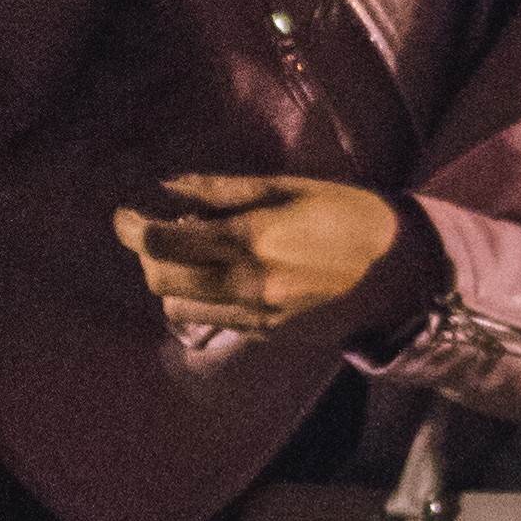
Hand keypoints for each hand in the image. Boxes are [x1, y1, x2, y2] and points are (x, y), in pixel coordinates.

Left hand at [116, 174, 411, 337]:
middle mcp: (247, 284)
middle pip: (162, 280)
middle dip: (148, 254)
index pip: (165, 243)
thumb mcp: (284, 187)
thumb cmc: (344, 212)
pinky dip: (200, 298)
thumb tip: (168, 188)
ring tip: (188, 252)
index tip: (123, 215)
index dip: (132, 228)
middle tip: (154, 229)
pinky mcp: (268, 334)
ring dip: (171, 279)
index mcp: (251, 239)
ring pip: (180, 306)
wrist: (398, 269)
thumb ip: (220, 192)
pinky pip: (213, 320)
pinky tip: (217, 273)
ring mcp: (257, 316)